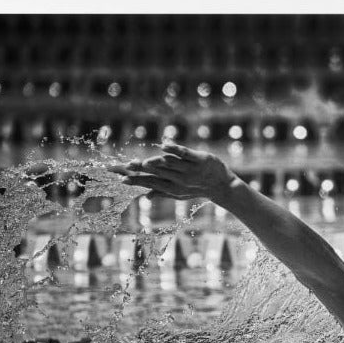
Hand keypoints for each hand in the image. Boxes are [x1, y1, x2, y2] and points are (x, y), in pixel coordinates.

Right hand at [109, 143, 237, 201]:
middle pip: (157, 173)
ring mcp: (191, 170)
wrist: (222, 186)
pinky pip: (186, 154)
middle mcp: (180, 180)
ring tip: (144, 162)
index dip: (136, 181)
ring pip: (170, 165)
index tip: (120, 180)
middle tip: (127, 167)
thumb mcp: (180, 193)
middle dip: (141, 170)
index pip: (150, 183)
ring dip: (157, 163)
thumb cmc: (198, 188)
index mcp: (172, 187)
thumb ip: (161, 192)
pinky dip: (175, 149)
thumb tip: (144, 196)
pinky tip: (163, 146)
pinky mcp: (200, 159)